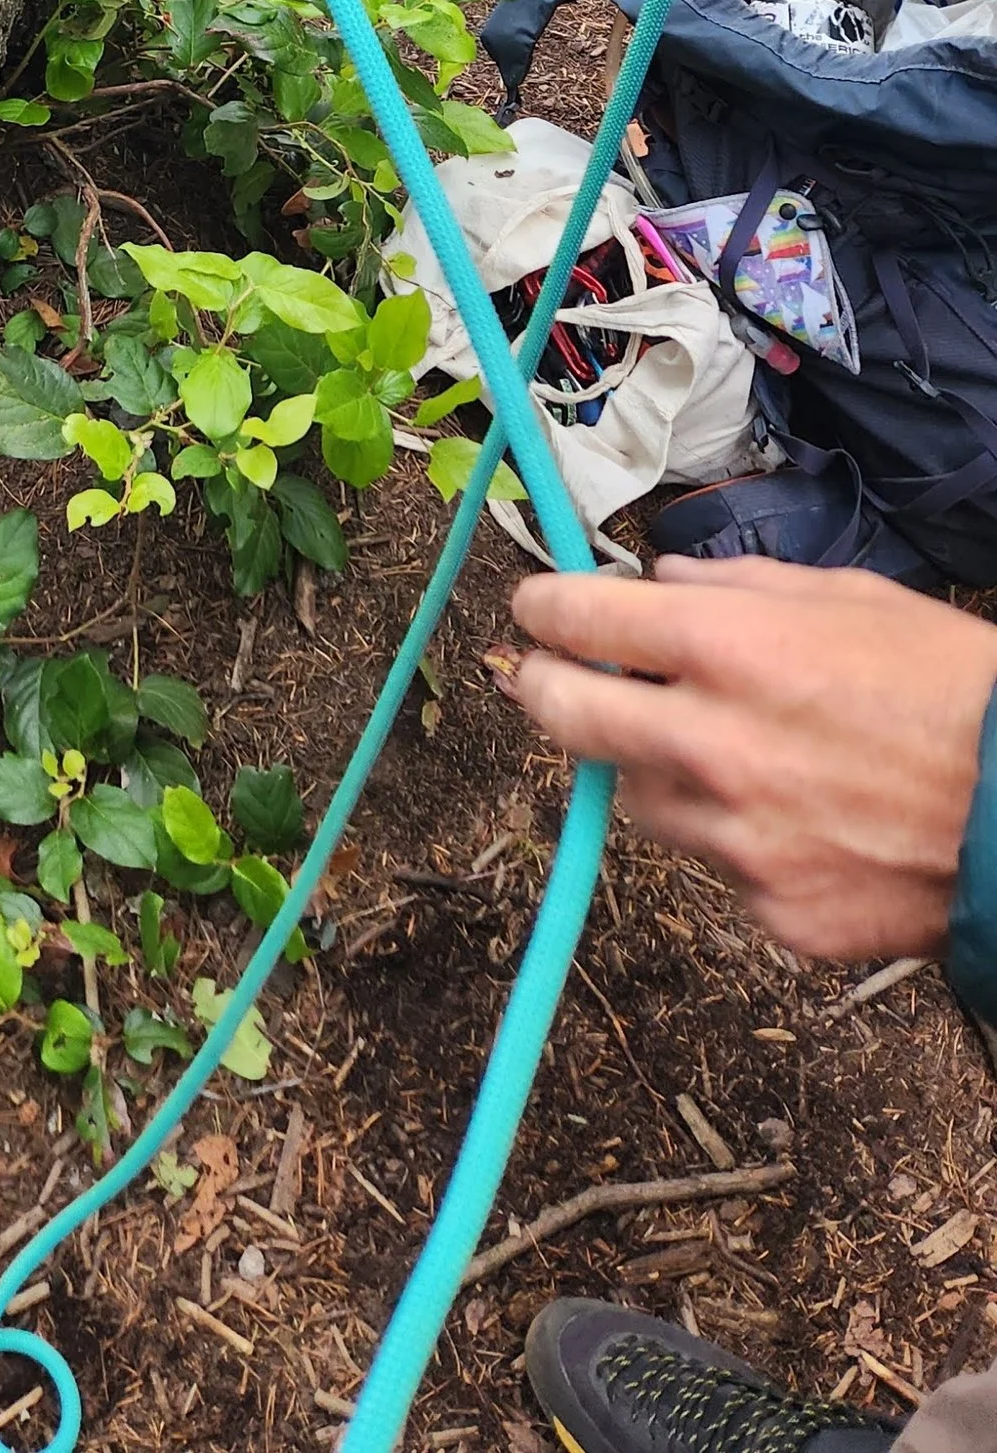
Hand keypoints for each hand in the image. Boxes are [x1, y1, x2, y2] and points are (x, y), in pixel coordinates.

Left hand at [510, 555, 996, 961]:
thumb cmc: (957, 691)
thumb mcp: (851, 599)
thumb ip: (740, 584)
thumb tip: (661, 579)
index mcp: (728, 647)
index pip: (574, 619)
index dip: (540, 608)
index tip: (535, 609)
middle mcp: (713, 742)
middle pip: (559, 712)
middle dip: (542, 685)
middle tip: (549, 676)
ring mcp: (737, 837)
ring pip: (638, 797)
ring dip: (657, 771)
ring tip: (735, 758)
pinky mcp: (771, 910)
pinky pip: (716, 867)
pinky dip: (738, 843)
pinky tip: (802, 823)